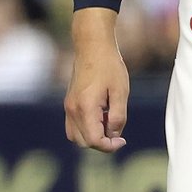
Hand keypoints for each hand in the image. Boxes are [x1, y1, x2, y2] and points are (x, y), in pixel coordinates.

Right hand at [65, 8, 128, 152]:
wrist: (93, 46)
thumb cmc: (109, 65)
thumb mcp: (120, 91)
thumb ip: (118, 117)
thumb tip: (113, 135)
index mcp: (85, 107)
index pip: (93, 141)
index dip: (109, 146)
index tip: (122, 140)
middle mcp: (72, 109)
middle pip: (84, 142)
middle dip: (101, 143)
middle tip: (116, 129)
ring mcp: (68, 106)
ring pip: (76, 137)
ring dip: (92, 137)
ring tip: (107, 121)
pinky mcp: (69, 102)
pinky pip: (73, 126)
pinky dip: (86, 129)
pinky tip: (100, 116)